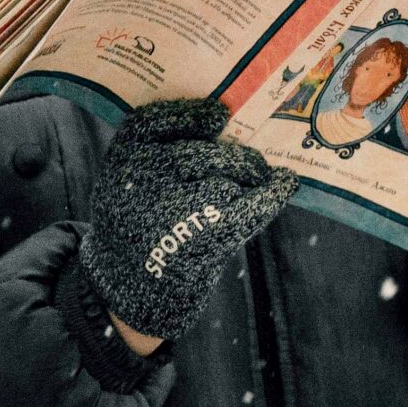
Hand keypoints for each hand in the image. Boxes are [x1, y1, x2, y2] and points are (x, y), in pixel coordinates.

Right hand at [81, 100, 297, 346]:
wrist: (131, 292)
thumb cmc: (137, 229)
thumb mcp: (128, 185)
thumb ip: (158, 152)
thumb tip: (220, 119)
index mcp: (121, 160)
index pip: (156, 121)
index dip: (191, 115)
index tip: (219, 114)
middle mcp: (144, 180)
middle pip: (201, 153)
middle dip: (232, 158)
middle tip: (251, 163)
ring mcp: (173, 208)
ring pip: (227, 179)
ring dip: (246, 180)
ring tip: (255, 184)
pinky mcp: (205, 238)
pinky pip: (251, 206)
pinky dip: (273, 194)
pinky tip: (286, 183)